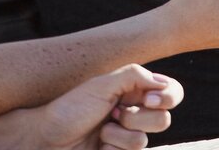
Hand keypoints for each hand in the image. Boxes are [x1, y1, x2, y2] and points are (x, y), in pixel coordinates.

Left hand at [38, 64, 183, 149]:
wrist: (47, 139)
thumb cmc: (71, 108)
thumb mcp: (102, 85)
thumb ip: (134, 77)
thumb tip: (161, 82)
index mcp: (133, 89)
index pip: (171, 92)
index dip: (168, 96)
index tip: (147, 97)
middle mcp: (134, 111)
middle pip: (163, 118)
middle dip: (138, 117)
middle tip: (114, 113)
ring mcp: (127, 136)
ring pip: (145, 139)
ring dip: (120, 135)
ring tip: (101, 130)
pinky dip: (113, 148)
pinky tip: (99, 145)